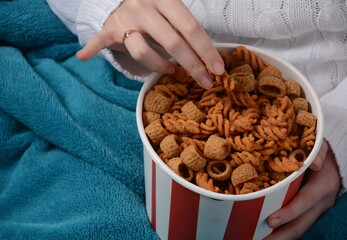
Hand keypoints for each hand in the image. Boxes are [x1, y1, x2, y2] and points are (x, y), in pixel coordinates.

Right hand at [76, 0, 224, 88]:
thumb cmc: (156, 9)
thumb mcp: (172, 11)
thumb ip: (187, 30)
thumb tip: (214, 60)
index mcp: (166, 0)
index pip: (191, 28)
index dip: (206, 51)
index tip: (218, 69)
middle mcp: (145, 7)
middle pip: (172, 42)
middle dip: (192, 66)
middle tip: (205, 82)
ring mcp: (125, 19)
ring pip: (142, 50)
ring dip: (159, 66)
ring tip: (169, 70)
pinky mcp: (109, 29)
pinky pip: (99, 41)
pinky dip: (90, 50)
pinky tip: (82, 57)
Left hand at [265, 140, 340, 239]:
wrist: (334, 162)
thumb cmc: (322, 153)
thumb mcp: (321, 147)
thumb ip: (318, 152)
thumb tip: (313, 163)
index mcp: (322, 186)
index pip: (304, 202)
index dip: (288, 213)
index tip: (270, 221)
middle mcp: (320, 203)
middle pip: (300, 224)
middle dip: (281, 235)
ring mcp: (315, 210)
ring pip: (298, 228)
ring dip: (280, 237)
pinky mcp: (309, 212)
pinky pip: (296, 224)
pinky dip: (282, 231)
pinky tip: (265, 233)